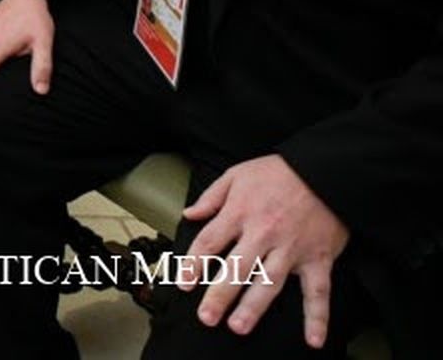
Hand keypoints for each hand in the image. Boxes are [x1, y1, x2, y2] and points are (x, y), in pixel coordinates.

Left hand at [181, 154, 348, 347]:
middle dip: (219, 294)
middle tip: (206, 317)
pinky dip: (318, 317)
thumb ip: (211, 197)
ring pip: (270, 282)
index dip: (193, 264)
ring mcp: (292, 248)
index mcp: (240, 212)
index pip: (209, 242)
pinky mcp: (318, 258)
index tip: (184, 282)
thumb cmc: (279, 172)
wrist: (326, 170)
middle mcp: (264, 233)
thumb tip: (189, 214)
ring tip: (239, 326)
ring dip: (254, 307)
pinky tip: (313, 339)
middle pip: (236, 268)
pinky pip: (318, 292)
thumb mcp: (237, 174)